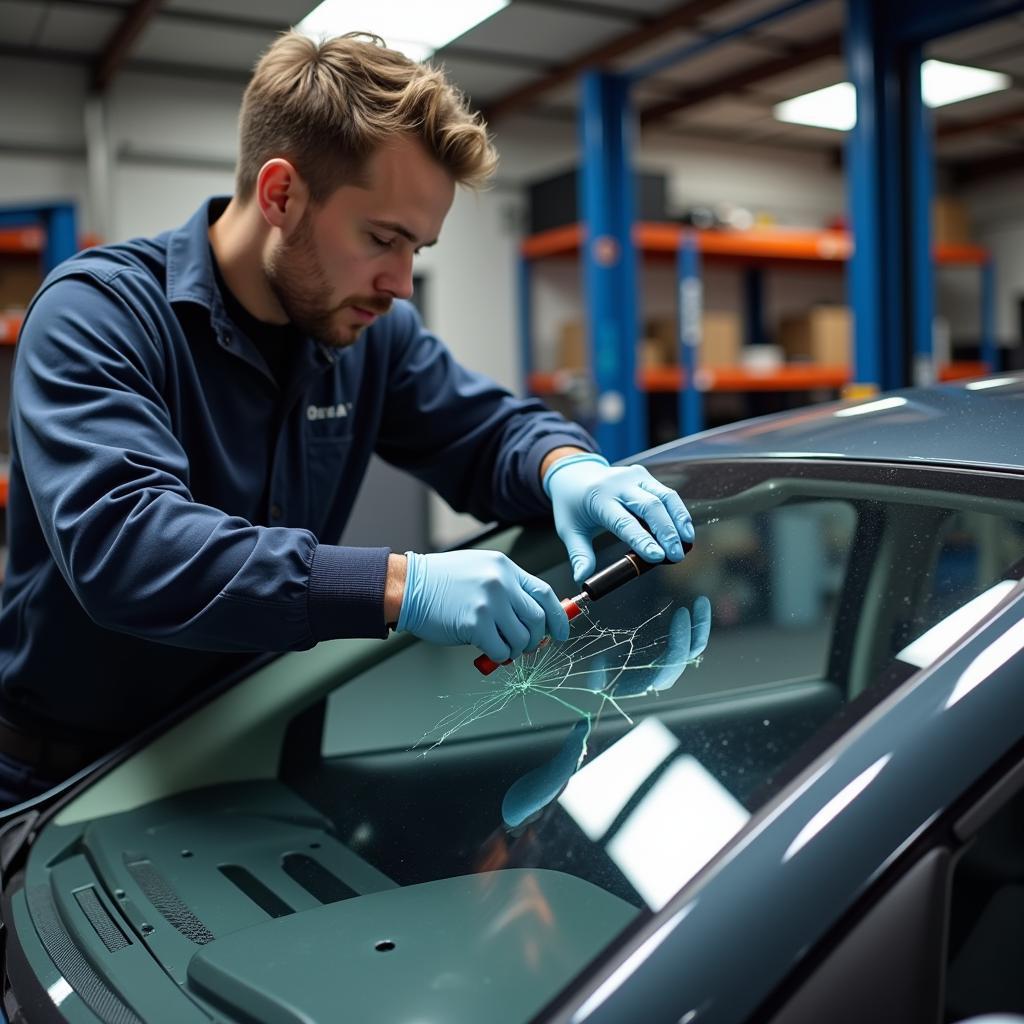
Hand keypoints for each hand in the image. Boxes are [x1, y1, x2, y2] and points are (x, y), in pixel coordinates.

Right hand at [396, 550, 569, 662]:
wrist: (408, 587)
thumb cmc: (441, 582)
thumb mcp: (480, 571)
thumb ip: (507, 591)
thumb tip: (533, 621)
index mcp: (504, 568)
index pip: (545, 593)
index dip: (558, 616)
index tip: (561, 632)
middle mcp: (500, 582)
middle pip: (538, 619)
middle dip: (537, 639)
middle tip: (527, 646)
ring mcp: (489, 603)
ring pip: (522, 638)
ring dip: (516, 649)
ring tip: (503, 647)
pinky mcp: (475, 624)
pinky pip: (501, 650)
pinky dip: (499, 656)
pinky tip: (488, 649)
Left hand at [545, 454, 693, 582]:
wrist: (575, 474)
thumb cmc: (572, 506)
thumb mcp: (569, 530)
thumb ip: (579, 555)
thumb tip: (582, 578)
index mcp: (598, 498)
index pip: (623, 521)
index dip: (642, 539)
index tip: (657, 557)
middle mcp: (619, 484)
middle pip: (650, 506)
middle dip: (666, 532)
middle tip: (676, 556)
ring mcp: (634, 477)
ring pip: (664, 496)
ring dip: (679, 520)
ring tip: (687, 543)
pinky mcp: (645, 476)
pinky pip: (666, 494)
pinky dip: (678, 512)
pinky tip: (684, 530)